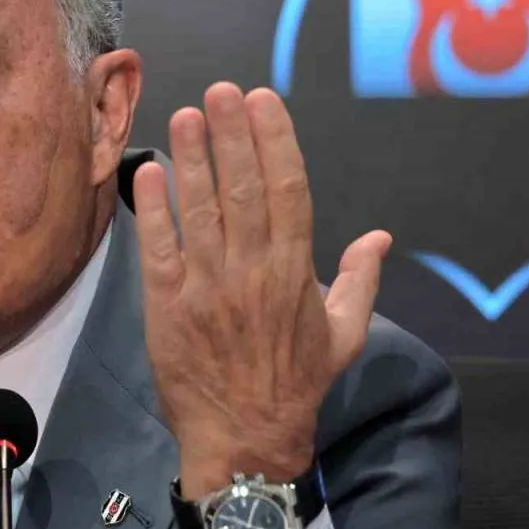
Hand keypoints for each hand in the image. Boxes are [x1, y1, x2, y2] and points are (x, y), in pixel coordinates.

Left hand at [131, 82, 391, 499]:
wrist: (244, 438)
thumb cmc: (295, 384)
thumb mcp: (344, 336)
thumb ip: (360, 281)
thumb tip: (380, 238)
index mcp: (295, 271)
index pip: (288, 190)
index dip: (274, 140)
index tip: (262, 101)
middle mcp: (252, 271)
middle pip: (243, 189)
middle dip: (230, 135)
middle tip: (220, 91)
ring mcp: (206, 287)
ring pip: (200, 210)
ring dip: (192, 158)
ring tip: (183, 115)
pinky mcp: (166, 305)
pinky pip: (158, 248)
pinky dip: (152, 209)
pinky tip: (148, 172)